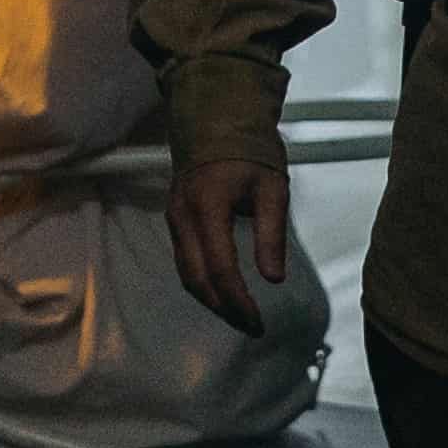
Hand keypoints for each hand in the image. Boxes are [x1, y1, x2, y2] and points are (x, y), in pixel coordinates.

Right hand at [168, 158, 290, 332]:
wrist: (216, 121)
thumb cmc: (249, 151)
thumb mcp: (272, 189)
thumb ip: (272, 235)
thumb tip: (273, 279)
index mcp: (208, 206)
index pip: (220, 268)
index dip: (239, 300)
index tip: (259, 320)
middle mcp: (183, 216)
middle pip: (197, 279)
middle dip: (224, 309)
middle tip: (251, 326)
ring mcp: (174, 218)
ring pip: (187, 274)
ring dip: (211, 301)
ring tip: (240, 316)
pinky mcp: (175, 220)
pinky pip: (184, 262)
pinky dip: (202, 283)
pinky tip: (223, 293)